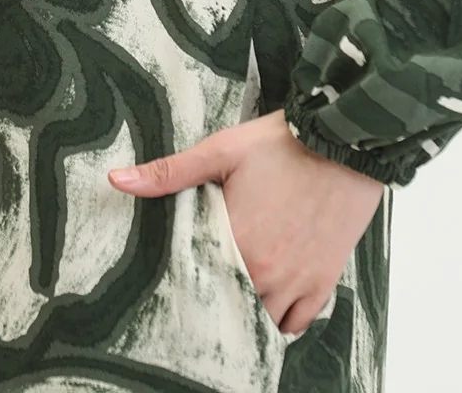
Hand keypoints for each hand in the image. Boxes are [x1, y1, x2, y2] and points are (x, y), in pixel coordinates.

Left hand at [108, 108, 383, 334]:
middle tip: (202, 295)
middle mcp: (268, 272)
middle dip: (214, 305)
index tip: (174, 287)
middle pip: (230, 311)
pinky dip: (283, 320)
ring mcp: (300, 280)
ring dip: (247, 313)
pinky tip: (270, 303)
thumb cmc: (284, 142)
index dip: (185, 291)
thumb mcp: (223, 150)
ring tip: (232, 298)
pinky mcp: (325, 278)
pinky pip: (299, 323)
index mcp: (238, 243)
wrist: (344, 139)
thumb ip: (170, 172)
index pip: (198, 289)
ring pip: (263, 321)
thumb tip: (117, 180)